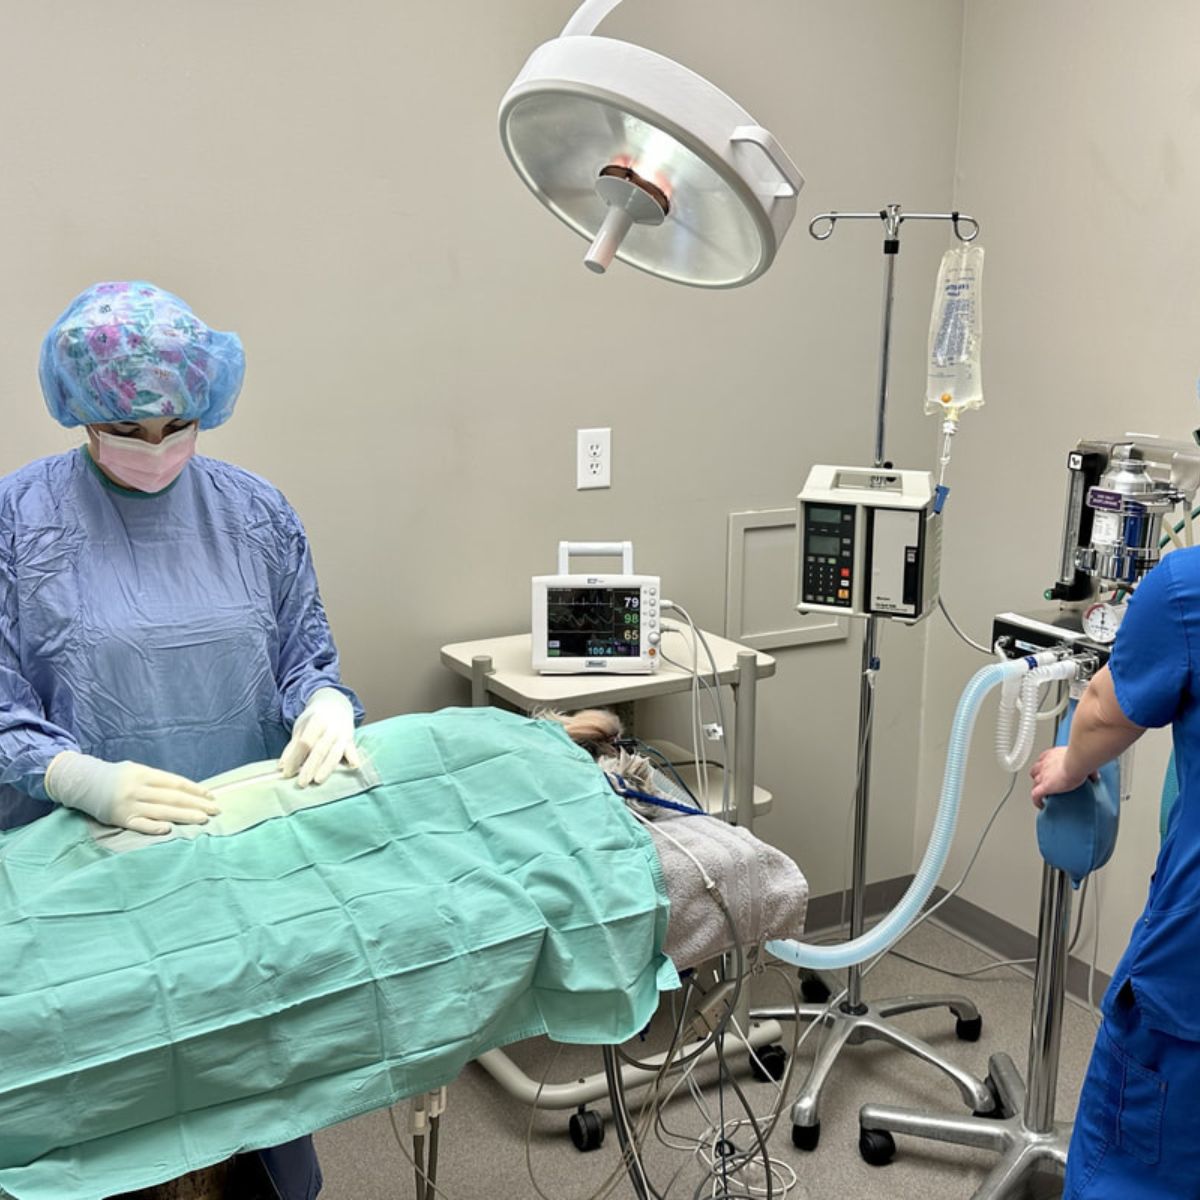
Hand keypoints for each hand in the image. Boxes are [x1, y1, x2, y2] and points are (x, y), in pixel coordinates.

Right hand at [45, 752, 218, 834]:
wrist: (82, 782)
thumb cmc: (117, 777)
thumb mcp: (137, 771)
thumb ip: (158, 781)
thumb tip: (186, 792)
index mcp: (144, 774)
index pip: (176, 783)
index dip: (195, 790)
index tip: (212, 797)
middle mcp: (138, 788)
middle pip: (173, 797)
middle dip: (197, 804)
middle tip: (216, 811)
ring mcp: (128, 804)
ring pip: (162, 811)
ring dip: (184, 816)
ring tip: (203, 820)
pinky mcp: (119, 819)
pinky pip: (139, 824)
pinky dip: (154, 827)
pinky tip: (169, 830)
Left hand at [280, 688, 360, 787]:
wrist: (335, 704)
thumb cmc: (314, 719)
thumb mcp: (301, 727)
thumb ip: (292, 747)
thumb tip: (282, 767)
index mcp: (316, 721)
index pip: (304, 743)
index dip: (295, 758)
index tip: (287, 773)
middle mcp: (331, 728)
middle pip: (319, 750)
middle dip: (310, 767)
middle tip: (301, 783)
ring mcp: (343, 734)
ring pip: (335, 754)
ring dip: (327, 768)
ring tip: (317, 781)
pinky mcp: (351, 740)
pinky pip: (352, 750)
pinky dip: (353, 758)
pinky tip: (353, 766)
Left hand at [1029, 746, 1096, 809]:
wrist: (1076, 763)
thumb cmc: (1080, 759)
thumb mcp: (1085, 762)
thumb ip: (1089, 769)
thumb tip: (1095, 776)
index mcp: (1052, 755)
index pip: (1044, 760)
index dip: (1045, 767)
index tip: (1050, 772)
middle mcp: (1044, 764)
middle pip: (1035, 771)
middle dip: (1039, 777)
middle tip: (1047, 783)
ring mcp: (1042, 775)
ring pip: (1034, 783)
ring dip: (1038, 788)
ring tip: (1045, 795)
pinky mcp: (1043, 786)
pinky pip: (1035, 795)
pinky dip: (1037, 801)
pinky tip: (1041, 805)